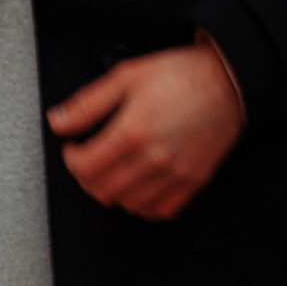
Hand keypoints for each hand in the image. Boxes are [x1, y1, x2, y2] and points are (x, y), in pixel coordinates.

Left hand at [46, 39, 246, 221]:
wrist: (227, 81)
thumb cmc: (181, 74)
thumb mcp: (127, 76)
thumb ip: (88, 103)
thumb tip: (58, 121)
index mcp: (132, 132)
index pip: (85, 167)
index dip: (71, 160)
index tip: (73, 148)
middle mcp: (153, 159)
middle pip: (102, 190)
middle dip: (87, 177)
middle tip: (88, 160)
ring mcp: (174, 175)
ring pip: (128, 204)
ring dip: (112, 191)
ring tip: (112, 170)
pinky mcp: (192, 182)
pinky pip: (160, 211)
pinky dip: (142, 204)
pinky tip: (138, 185)